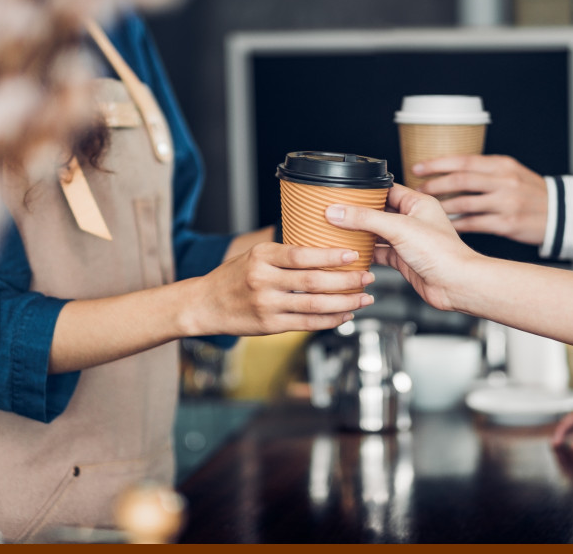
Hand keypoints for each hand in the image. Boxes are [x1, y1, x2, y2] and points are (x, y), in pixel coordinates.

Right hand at [191, 242, 374, 335]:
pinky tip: (345, 314)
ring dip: (344, 302)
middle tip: (368, 276)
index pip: (301, 255)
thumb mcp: (254, 255)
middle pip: (313, 281)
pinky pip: (306, 324)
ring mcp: (266, 305)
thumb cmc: (233, 277)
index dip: (330, 256)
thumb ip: (284, 254)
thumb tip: (323, 247)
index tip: (352, 255)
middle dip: (346, 280)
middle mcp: (263, 280)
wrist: (204, 304)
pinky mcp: (269, 325)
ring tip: (364, 298)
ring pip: (314, 305)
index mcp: (261, 257)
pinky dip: (329, 320)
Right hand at [325, 184, 478, 311]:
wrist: (456, 285)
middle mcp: (413, 220)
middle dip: (359, 213)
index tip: (344, 192)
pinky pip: (380, 253)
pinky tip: (353, 253)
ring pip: (377, 233)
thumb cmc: (442, 253)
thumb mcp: (399, 228)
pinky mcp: (404, 260)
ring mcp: (408, 241)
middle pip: (379, 212)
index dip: (365, 190)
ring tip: (338, 231)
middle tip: (336, 212)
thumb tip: (338, 211)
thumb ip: (366, 219)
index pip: (386, 189)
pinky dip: (366, 253)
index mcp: (418, 203)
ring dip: (360, 234)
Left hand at [413, 155, 547, 245]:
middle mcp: (504, 182)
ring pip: (464, 203)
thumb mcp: (511, 172)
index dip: (437, 163)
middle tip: (417, 190)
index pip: (464, 160)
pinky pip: (474, 224)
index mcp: (502, 165)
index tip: (417, 167)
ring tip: (426, 209)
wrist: (561, 213)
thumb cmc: (530, 192)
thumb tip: (448, 170)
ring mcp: (506, 203)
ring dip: (441, 206)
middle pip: (461, 180)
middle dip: (434, 185)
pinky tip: (444, 225)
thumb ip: (484, 170)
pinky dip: (456, 225)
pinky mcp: (507, 224)